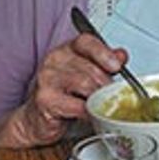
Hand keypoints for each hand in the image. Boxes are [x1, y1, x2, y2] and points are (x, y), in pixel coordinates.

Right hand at [0, 34, 126, 147]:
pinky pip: (77, 105)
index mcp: (67, 49)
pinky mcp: (45, 98)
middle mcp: (54, 59)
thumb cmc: (63, 93)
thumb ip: (105, 62)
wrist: (37, 117)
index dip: (104, 53)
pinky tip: (88, 114)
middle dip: (106, 85)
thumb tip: (121, 55)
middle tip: (110, 95)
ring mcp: (47, 78)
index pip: (86, 42)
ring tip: (99, 105)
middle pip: (91, 69)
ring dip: (98, 98)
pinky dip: (88, 112)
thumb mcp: (86, 73)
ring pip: (86, 85)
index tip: (116, 67)